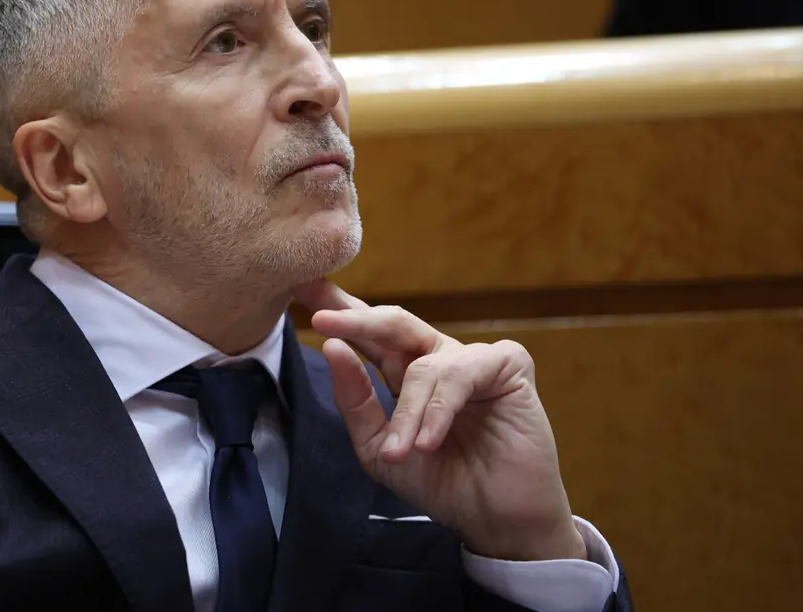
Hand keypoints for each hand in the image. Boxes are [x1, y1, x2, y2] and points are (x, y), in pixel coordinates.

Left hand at [292, 279, 585, 562]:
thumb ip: (354, 401)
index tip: (298, 286)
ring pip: (423, 365)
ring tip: (401, 452)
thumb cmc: (440, 481)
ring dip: (408, 413)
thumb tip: (331, 347)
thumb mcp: (378, 447)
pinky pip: (463, 373)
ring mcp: (472, 358)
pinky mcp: (508, 367)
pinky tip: (430, 441)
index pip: (365, 332)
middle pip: (392, 321)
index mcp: (403, 370)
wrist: (494, 520)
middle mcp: (436, 357)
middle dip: (355, 319)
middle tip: (322, 320)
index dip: (336, 309)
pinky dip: (440, 409)